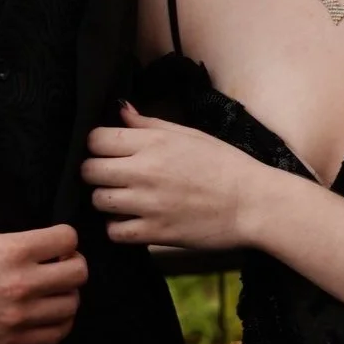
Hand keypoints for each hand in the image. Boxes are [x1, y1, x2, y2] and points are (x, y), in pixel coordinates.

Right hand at [0, 224, 87, 343]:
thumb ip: (16, 242)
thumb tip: (43, 250)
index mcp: (13, 250)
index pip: (68, 238)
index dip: (65, 239)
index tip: (57, 245)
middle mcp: (22, 282)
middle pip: (79, 272)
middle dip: (73, 265)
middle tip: (59, 267)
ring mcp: (20, 315)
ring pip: (72, 304)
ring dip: (66, 296)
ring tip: (52, 293)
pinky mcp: (15, 341)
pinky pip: (57, 334)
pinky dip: (60, 323)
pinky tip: (48, 315)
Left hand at [82, 104, 266, 248]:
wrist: (254, 204)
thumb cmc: (226, 165)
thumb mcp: (189, 134)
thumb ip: (149, 124)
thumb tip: (121, 110)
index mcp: (154, 142)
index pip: (95, 139)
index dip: (97, 145)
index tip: (107, 151)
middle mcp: (145, 171)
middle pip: (89, 170)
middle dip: (95, 171)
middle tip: (111, 176)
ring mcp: (148, 204)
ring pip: (97, 200)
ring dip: (106, 199)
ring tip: (123, 198)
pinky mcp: (155, 233)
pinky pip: (114, 232)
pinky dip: (118, 227)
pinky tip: (132, 220)